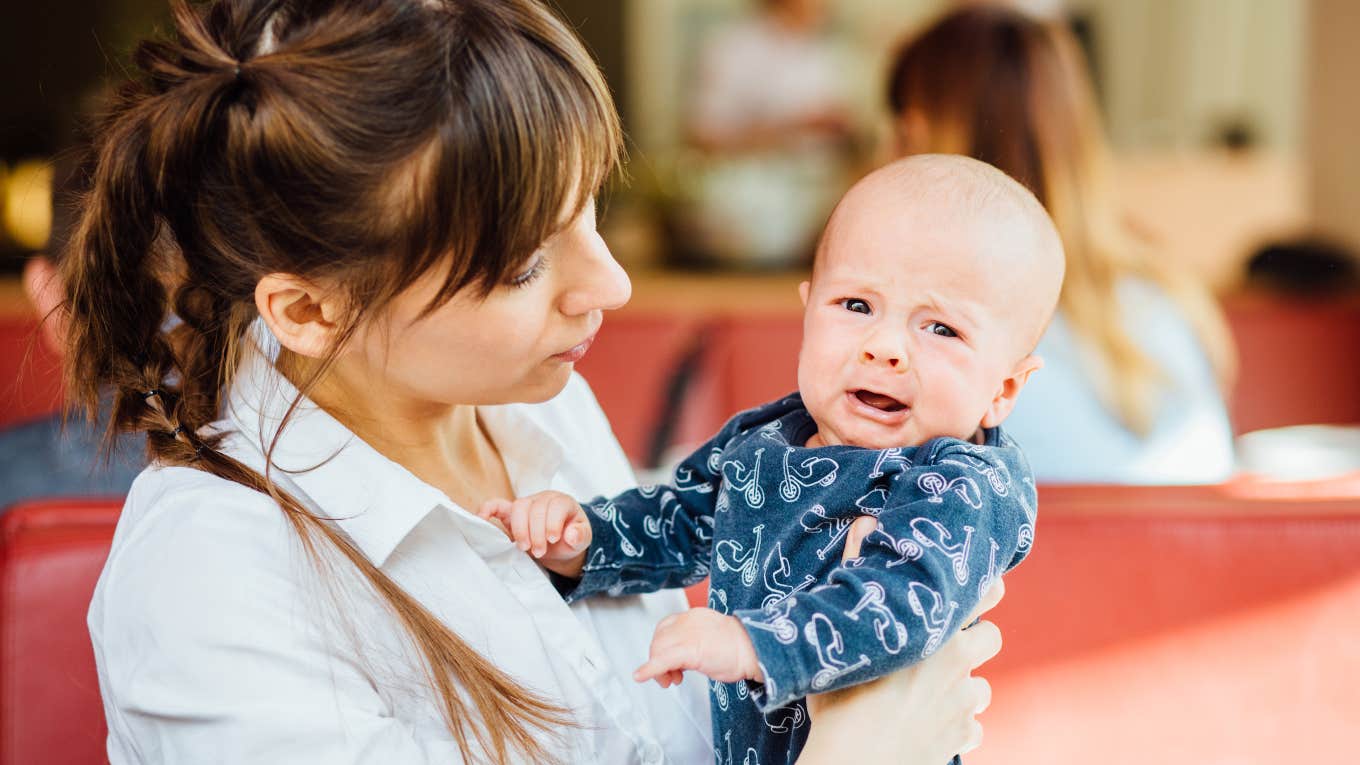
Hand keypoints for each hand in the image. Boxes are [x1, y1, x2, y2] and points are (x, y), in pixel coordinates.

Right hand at [477, 491, 590, 578]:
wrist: (560, 543)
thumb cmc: (570, 537)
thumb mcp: (582, 538)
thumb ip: (580, 536)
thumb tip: (570, 535)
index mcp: (563, 502)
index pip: (555, 505)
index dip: (552, 522)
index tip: (552, 540)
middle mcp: (543, 499)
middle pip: (534, 508)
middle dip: (535, 533)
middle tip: (539, 552)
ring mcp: (526, 504)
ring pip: (518, 508)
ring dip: (519, 530)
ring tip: (524, 548)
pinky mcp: (511, 513)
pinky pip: (497, 505)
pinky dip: (488, 509)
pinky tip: (481, 519)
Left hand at [633, 607, 761, 687]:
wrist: (755, 650)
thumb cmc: (741, 647)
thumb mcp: (713, 638)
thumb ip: (695, 643)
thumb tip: (681, 658)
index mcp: (694, 616)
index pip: (666, 627)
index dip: (663, 644)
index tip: (668, 660)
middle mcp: (687, 621)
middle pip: (659, 639)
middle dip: (659, 659)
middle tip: (670, 677)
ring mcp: (687, 635)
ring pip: (658, 649)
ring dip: (659, 669)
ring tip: (672, 681)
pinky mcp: (689, 650)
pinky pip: (662, 660)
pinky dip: (649, 669)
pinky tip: (641, 676)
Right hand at [799, 515, 1004, 762]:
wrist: (855, 762)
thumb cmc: (842, 696)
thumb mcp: (845, 630)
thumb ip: (858, 572)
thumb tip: (866, 523)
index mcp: (938, 631)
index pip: (985, 592)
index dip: (982, 586)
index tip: (972, 584)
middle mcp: (960, 665)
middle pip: (993, 637)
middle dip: (976, 638)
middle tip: (947, 640)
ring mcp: (964, 705)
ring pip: (983, 687)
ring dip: (965, 687)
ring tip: (932, 690)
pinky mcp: (960, 739)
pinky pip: (972, 729)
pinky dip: (957, 727)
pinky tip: (931, 726)